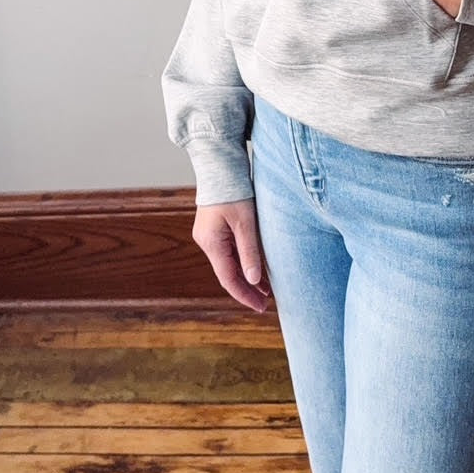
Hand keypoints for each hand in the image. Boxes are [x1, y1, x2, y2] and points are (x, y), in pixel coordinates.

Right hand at [192, 199, 272, 313]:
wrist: (220, 165)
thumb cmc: (234, 190)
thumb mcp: (246, 222)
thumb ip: (250, 252)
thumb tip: (254, 280)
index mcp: (212, 242)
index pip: (228, 279)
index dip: (245, 295)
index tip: (260, 307)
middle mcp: (207, 242)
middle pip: (228, 274)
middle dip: (247, 289)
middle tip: (266, 303)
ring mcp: (209, 236)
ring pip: (228, 264)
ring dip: (246, 276)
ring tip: (266, 291)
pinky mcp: (215, 229)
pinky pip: (229, 252)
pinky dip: (242, 262)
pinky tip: (255, 268)